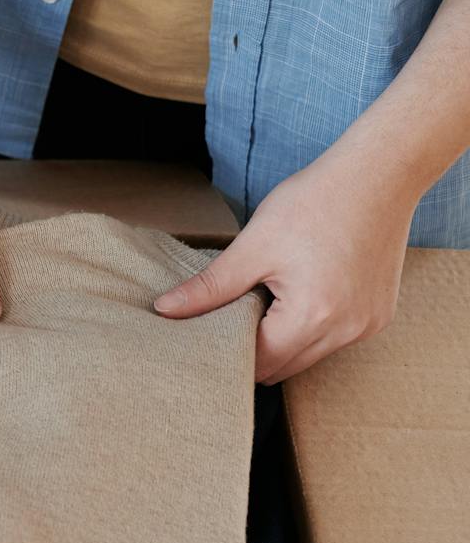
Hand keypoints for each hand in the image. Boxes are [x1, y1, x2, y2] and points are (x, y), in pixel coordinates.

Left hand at [153, 150, 414, 382]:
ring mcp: (367, 326)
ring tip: (262, 299)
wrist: (378, 176)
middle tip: (225, 317)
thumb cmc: (314, 203)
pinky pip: (332, 338)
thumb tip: (164, 310)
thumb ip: (209, 287)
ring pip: (308, 355)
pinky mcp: (378, 315)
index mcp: (312, 317)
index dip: (225, 351)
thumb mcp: (253, 246)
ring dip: (281, 339)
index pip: (257, 361)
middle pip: (283, 366)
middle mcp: (346, 331)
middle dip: (252, 348)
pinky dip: (308, 327)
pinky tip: (296, 294)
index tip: (202, 335)